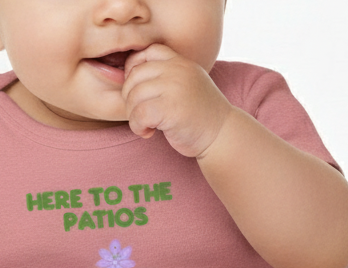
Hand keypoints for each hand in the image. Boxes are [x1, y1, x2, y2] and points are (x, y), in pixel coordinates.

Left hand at [121, 44, 234, 158]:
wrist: (222, 135)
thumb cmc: (200, 114)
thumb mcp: (187, 83)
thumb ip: (166, 74)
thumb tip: (125, 73)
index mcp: (181, 62)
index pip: (147, 52)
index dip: (134, 69)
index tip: (137, 90)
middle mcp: (178, 71)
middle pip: (135, 76)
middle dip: (130, 98)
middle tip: (140, 114)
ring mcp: (175, 88)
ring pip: (134, 96)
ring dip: (134, 116)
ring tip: (146, 125)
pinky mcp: (170, 109)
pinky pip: (139, 114)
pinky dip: (138, 127)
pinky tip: (149, 132)